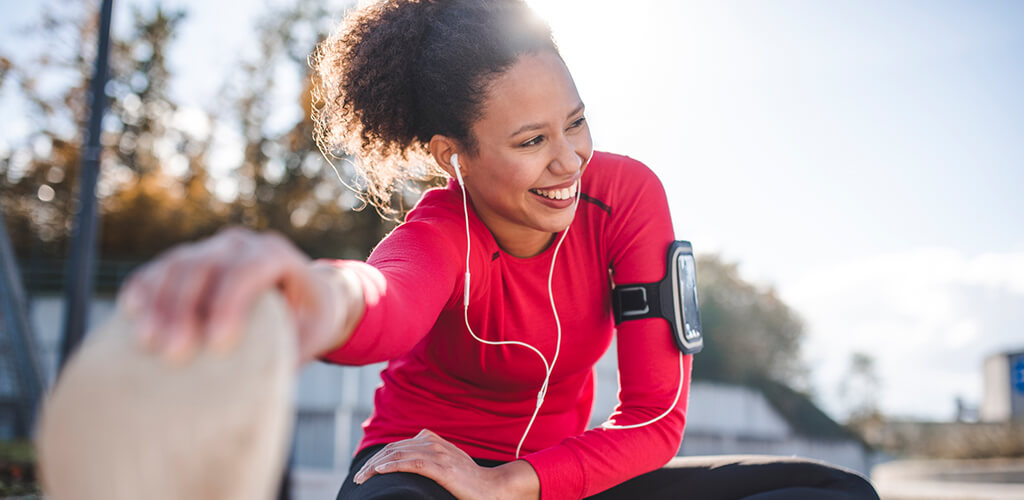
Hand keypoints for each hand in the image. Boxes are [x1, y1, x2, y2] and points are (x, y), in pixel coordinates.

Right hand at [116, 226, 352, 365]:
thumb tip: (261, 385)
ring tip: (147, 342)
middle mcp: (242, 245)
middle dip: (186, 308)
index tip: (216, 344)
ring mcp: (212, 248)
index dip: (230, 302)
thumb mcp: (312, 335)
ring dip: (159, 302)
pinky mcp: (189, 260)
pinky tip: (132, 313)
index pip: (251, 270)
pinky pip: (159, 268)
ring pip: (177, 264)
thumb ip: (291, 350)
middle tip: (174, 353)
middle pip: (207, 265)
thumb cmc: (309, 320)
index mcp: (278, 256)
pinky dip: (144, 288)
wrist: (303, 295)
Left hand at [353, 429, 538, 499]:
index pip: (397, 445)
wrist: (492, 488)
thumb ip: (429, 458)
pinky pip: (411, 463)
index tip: (365, 471)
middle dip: (372, 463)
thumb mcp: (446, 463)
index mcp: (432, 440)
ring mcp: (438, 454)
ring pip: (398, 455)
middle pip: (393, 448)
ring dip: (375, 467)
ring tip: (362, 478)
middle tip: (358, 478)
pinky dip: (392, 466)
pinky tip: (379, 472)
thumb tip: (407, 463)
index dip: (378, 457)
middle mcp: (433, 443)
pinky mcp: (442, 468)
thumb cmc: (469, 481)